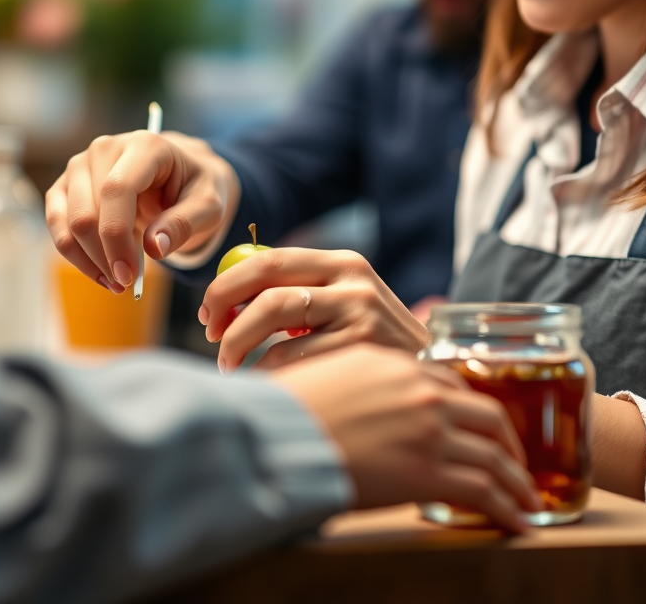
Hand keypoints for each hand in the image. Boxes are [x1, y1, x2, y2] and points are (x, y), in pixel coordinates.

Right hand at [45, 130, 239, 292]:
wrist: (181, 175)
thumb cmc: (195, 188)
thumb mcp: (208, 205)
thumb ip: (184, 224)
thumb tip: (154, 248)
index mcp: (145, 145)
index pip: (117, 190)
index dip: (117, 236)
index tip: (128, 275)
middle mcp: (105, 148)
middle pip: (87, 211)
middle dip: (104, 256)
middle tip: (127, 283)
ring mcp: (81, 164)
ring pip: (67, 221)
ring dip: (88, 259)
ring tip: (117, 281)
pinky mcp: (67, 185)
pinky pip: (58, 224)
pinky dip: (75, 254)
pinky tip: (101, 272)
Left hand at [200, 247, 431, 369]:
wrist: (436, 378)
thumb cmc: (373, 347)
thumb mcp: (344, 306)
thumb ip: (299, 294)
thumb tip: (226, 302)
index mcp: (342, 262)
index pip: (268, 259)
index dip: (227, 285)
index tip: (209, 313)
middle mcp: (353, 280)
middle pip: (266, 285)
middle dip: (224, 310)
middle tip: (211, 337)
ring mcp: (360, 313)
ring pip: (272, 321)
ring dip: (237, 346)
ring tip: (230, 367)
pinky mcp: (362, 348)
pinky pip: (292, 360)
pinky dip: (266, 374)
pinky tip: (265, 386)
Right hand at [271, 344, 541, 531]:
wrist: (278, 435)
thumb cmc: (287, 410)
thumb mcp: (328, 375)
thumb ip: (358, 382)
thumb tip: (359, 401)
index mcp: (396, 363)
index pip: (450, 383)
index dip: (471, 409)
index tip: (480, 427)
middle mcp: (421, 390)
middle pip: (486, 413)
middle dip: (507, 441)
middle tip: (515, 462)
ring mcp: (429, 429)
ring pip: (494, 454)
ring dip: (517, 480)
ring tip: (527, 500)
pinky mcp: (428, 473)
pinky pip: (484, 490)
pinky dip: (508, 507)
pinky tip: (518, 522)